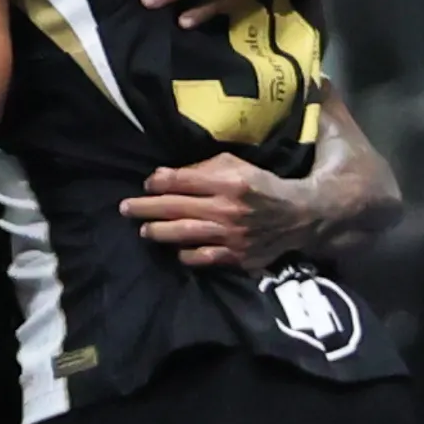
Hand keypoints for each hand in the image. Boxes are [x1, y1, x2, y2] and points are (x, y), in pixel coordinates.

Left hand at [121, 155, 312, 268]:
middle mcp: (228, 209)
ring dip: (159, 232)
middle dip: (146, 208)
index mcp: (229, 182)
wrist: (297, 216)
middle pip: (177, 207)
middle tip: (125, 208)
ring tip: (143, 231)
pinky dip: (186, 254)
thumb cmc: (261, 185)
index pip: (183, 181)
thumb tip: (163, 176)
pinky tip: (175, 251)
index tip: (145, 184)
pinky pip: (204, 257)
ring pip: (185, 234)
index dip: (158, 182)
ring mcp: (232, 235)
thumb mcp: (236, 165)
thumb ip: (202, 168)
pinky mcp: (238, 256)